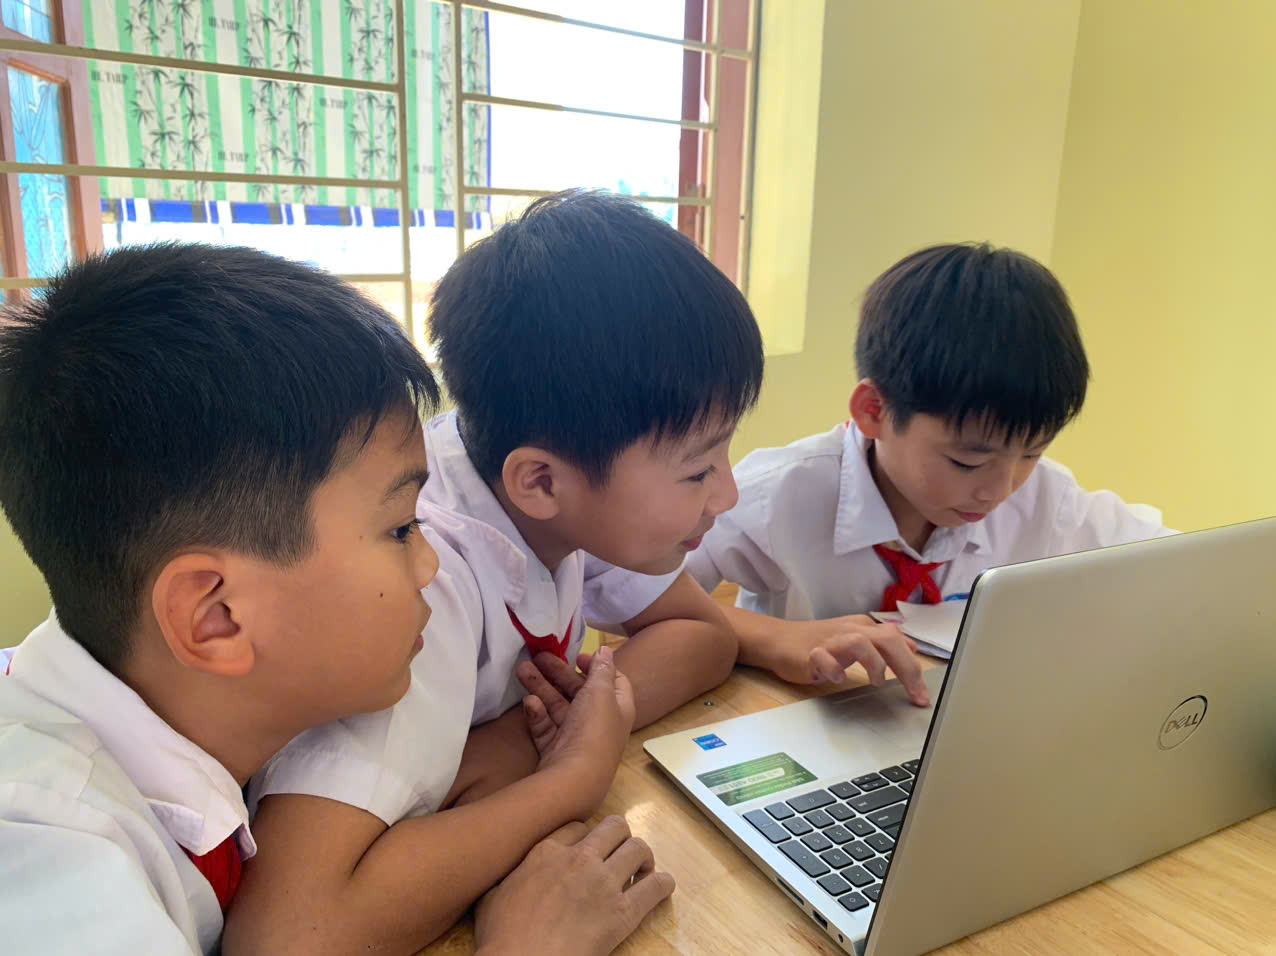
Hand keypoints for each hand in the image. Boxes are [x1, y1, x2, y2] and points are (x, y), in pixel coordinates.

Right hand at [474, 816, 674, 955]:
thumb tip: (506, 875)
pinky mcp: (622, 912)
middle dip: (621, 837)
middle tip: (620, 854)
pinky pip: (655, 887)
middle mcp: (579, 859)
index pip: (579, 827)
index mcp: (546, 852)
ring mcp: (603, 884)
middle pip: (614, 827)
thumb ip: (506, 878)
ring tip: (642, 870)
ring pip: (638, 848)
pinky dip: (663, 884)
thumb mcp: (491, 897)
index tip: (589, 849)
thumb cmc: (502, 938)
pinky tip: (661, 887)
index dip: (587, 837)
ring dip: (644, 856)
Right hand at [515, 645, 634, 791]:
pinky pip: (546, 725)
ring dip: (541, 686)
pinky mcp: (555, 748)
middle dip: (559, 673)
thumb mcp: (601, 692)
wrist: (572, 778)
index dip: (597, 667)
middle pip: (579, 691)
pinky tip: (529, 702)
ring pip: (558, 705)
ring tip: (521, 669)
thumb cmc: (593, 729)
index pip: (613, 682)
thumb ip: (602, 669)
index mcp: (617, 708)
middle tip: (538, 656)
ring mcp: (575, 737)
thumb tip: (607, 650)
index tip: (577, 657)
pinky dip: (538, 713)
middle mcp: (598, 722)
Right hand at [771, 616, 929, 706]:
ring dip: (875, 663)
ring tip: (877, 681)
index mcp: (864, 627)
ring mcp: (831, 641)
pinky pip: (825, 658)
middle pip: (887, 639)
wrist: (779, 640)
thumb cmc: (819, 642)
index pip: (897, 640)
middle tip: (915, 694)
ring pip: (861, 642)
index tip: (923, 695)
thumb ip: (882, 643)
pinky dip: (834, 669)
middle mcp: (851, 630)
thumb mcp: (856, 638)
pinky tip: (838, 679)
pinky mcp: (811, 653)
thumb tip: (911, 647)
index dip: (915, 667)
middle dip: (906, 667)